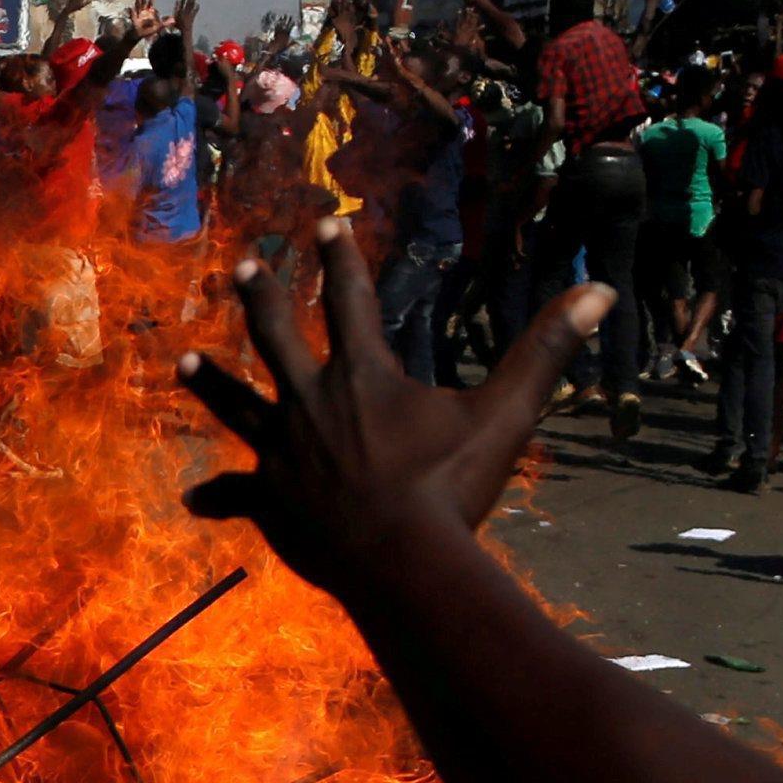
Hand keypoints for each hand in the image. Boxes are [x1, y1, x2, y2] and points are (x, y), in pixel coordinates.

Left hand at [177, 215, 606, 596]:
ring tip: (183, 361)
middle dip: (261, 296)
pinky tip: (194, 498)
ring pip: (236, 406)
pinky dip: (218, 496)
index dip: (341, 259)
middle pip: (274, 336)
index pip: (351, 300)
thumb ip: (545, 352)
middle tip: (245, 267)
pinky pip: (236, 495)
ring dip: (210, 382)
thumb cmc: (452, 486)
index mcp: (363, 375)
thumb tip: (599, 290)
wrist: (400, 559)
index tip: (325, 223)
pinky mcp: (268, 499)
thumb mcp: (505, 415)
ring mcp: (282, 451)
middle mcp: (310, 402)